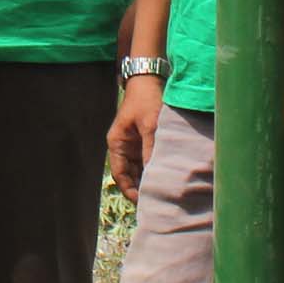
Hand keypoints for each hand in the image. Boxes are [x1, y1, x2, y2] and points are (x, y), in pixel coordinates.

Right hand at [109, 75, 163, 201]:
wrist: (150, 80)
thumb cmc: (146, 100)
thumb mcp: (149, 125)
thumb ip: (151, 149)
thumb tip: (154, 173)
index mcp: (117, 143)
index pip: (119, 174)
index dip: (129, 189)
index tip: (142, 202)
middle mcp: (124, 147)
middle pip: (130, 175)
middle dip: (140, 188)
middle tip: (155, 203)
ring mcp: (135, 145)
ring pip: (140, 169)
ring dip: (148, 180)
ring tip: (162, 194)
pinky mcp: (145, 141)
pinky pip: (149, 160)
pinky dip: (155, 169)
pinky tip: (166, 178)